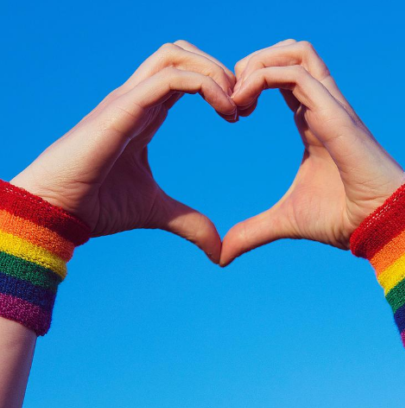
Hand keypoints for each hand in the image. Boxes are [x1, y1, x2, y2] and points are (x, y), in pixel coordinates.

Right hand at [10, 41, 236, 262]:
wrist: (56, 212)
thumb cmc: (96, 206)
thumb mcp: (156, 212)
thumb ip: (189, 223)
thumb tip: (218, 252)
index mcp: (145, 113)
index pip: (184, 75)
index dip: (218, 86)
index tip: (240, 116)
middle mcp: (137, 99)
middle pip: (181, 53)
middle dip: (220, 69)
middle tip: (243, 105)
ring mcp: (128, 100)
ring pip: (175, 55)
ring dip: (215, 72)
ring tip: (235, 108)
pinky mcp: (123, 108)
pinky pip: (171, 78)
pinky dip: (206, 86)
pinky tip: (226, 114)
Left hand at [220, 40, 404, 265]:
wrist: (382, 225)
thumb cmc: (345, 219)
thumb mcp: (286, 221)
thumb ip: (253, 231)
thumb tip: (222, 254)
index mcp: (314, 122)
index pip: (284, 77)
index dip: (252, 82)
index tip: (231, 112)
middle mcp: (324, 106)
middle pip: (291, 51)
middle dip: (253, 61)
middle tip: (230, 96)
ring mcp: (332, 106)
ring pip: (296, 50)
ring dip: (259, 62)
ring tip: (237, 95)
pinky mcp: (334, 113)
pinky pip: (296, 72)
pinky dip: (263, 77)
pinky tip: (244, 107)